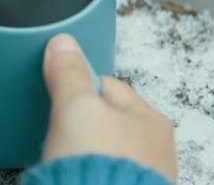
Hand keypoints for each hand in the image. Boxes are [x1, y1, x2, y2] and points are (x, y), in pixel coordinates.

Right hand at [41, 34, 177, 181]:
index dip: (77, 86)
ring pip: (104, 152)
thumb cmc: (96, 168)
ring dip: (83, 153)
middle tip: (58, 131)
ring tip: (63, 160)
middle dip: (80, 124)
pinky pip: (103, 176)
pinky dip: (86, 175)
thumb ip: (69, 74)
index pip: (107, 86)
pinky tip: (73, 180)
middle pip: (106, 120)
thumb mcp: (75, 109)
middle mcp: (156, 150)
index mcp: (150, 119)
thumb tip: (62, 43)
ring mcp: (144, 179)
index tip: (57, 95)